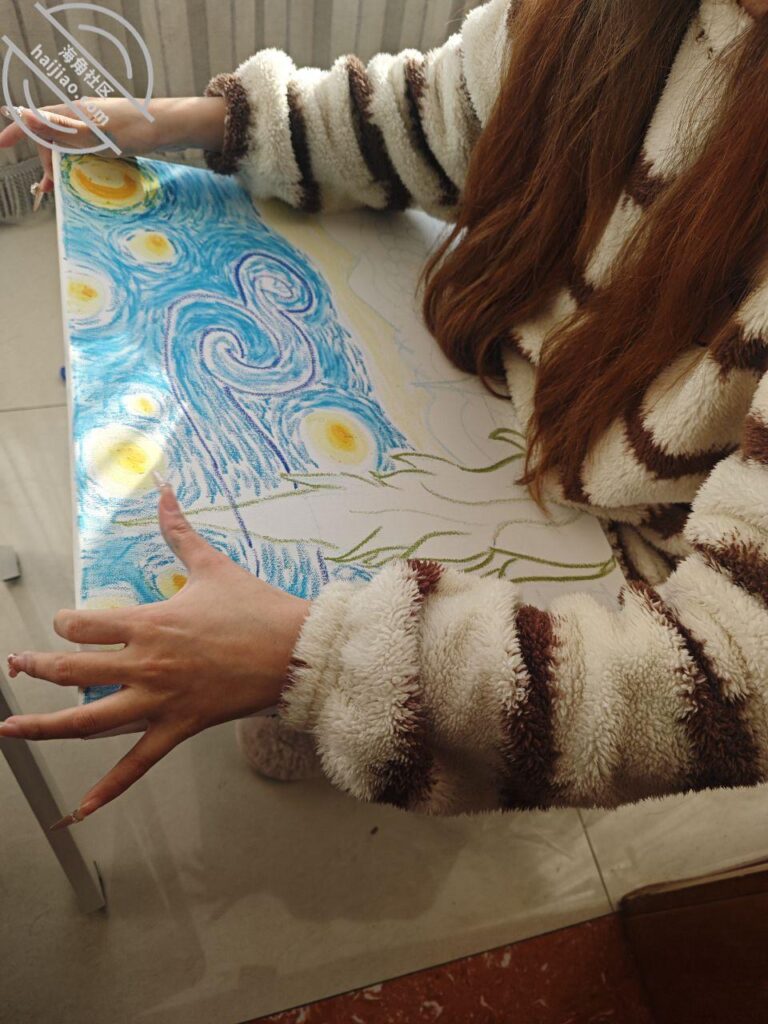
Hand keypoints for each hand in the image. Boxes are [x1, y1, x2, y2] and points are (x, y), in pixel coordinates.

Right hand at [0, 96, 225, 197]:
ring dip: (62, 165)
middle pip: (51, 137)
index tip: (0, 144)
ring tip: (60, 187)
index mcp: (73, 112)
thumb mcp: (97, 135)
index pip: (36, 120)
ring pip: (68, 145)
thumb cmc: (138, 129)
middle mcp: (81, 114)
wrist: (171, 126)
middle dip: (46, 161)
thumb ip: (62, 131)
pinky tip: (82, 176)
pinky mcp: (109, 134)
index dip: (16, 131)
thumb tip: (26, 117)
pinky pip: (84, 149)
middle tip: (49, 187)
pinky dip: (78, 163)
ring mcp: (95, 124)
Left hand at [0, 485, 309, 824]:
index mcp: (150, 622)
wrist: (295, 650)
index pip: (83, 626)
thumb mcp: (212, 566)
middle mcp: (146, 663)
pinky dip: (106, 789)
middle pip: (72, 671)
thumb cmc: (256, 608)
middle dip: (37, 668)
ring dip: (43, 727)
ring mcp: (160, 700)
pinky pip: (136, 764)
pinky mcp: (179, 727)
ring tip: (11, 729)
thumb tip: (165, 491)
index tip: (63, 626)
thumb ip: (179, 532)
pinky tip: (80, 810)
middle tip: (16, 666)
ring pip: (88, 721)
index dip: (64, 625)